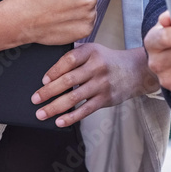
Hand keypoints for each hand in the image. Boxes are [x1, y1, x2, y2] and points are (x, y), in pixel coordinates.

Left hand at [30, 44, 158, 126]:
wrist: (135, 71)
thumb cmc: (107, 60)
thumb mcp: (93, 49)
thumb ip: (74, 53)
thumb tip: (47, 64)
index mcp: (91, 52)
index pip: (69, 60)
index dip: (54, 70)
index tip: (42, 80)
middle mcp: (97, 67)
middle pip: (69, 80)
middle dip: (48, 91)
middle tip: (35, 99)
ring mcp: (102, 84)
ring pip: (74, 97)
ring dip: (55, 107)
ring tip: (41, 113)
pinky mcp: (106, 99)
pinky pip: (85, 110)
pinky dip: (71, 117)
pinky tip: (59, 122)